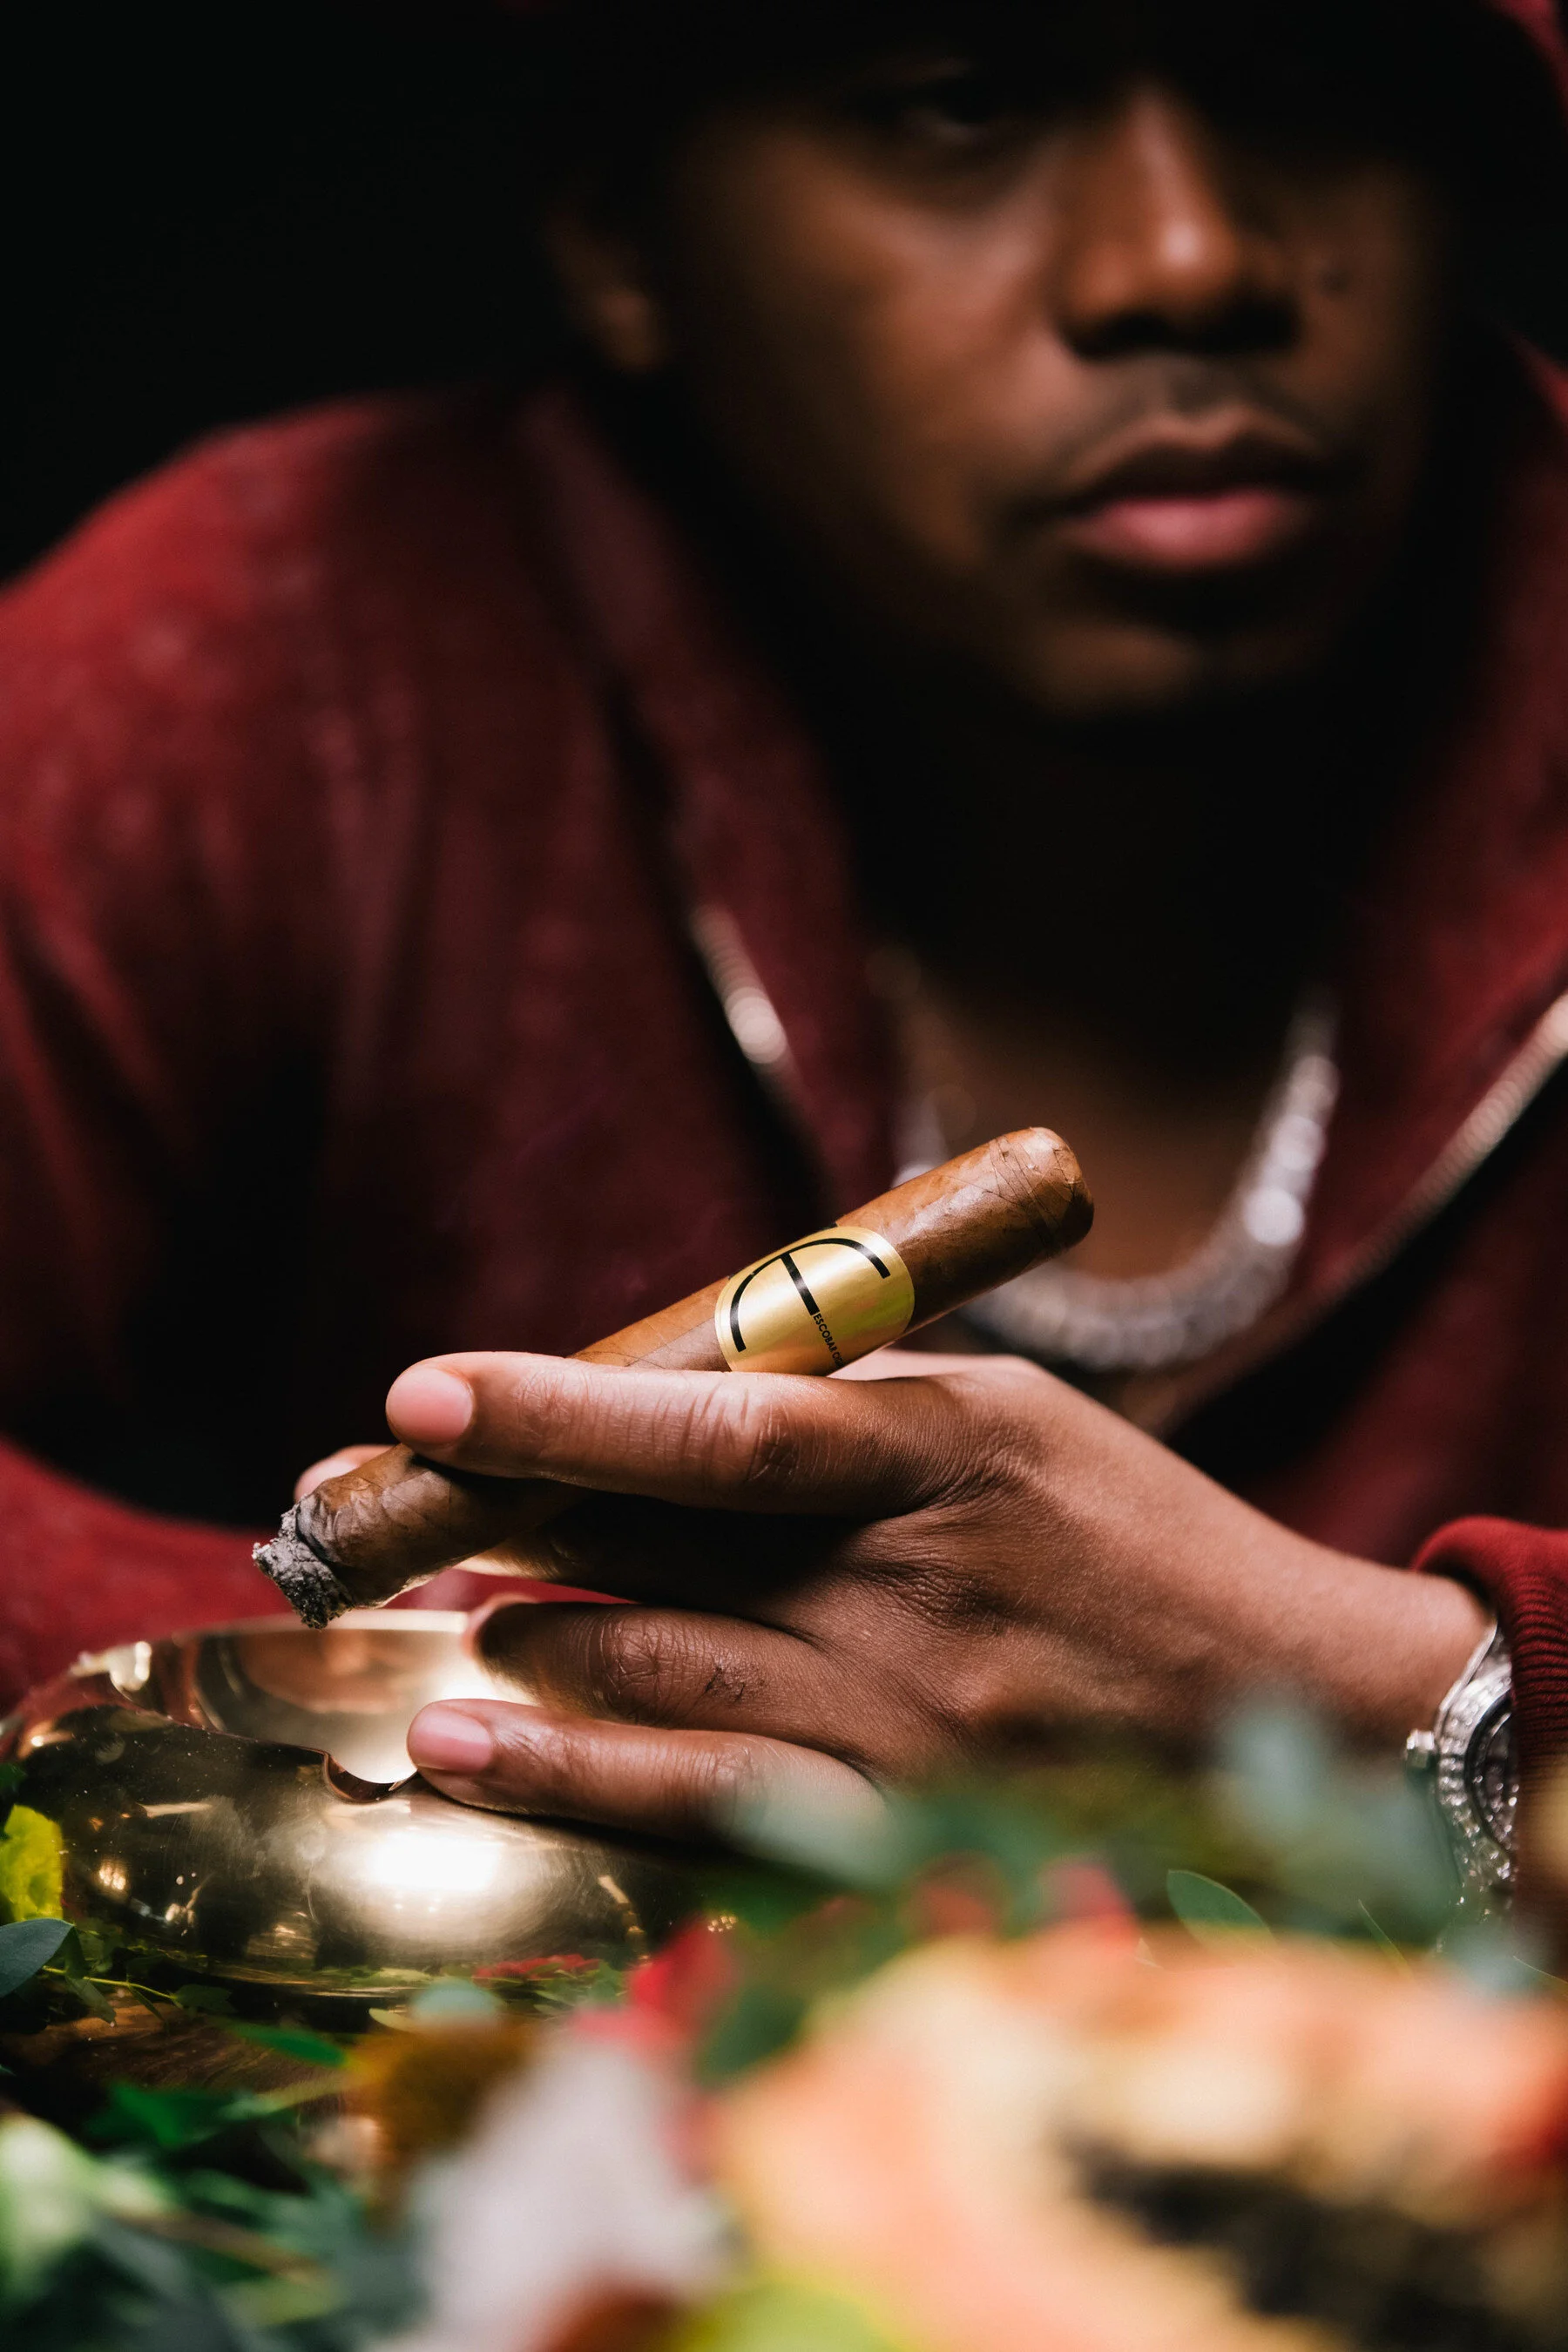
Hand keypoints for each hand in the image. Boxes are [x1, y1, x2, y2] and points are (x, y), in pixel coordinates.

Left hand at [392, 1349, 1487, 1843]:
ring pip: (648, 1669)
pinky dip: (565, 1774)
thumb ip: (847, 1404)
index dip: (557, 1413)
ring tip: (461, 1616)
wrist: (1293, 1708)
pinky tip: (464, 1745)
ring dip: (522, 1636)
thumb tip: (658, 1405)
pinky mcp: (899, 1827)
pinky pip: (697, 1807)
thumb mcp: (1011, 1419)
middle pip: (652, 1547)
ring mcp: (903, 1721)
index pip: (717, 1424)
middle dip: (497, 1522)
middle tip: (396, 1509)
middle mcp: (913, 1584)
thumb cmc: (1134, 1538)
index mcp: (947, 1449)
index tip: (420, 1394)